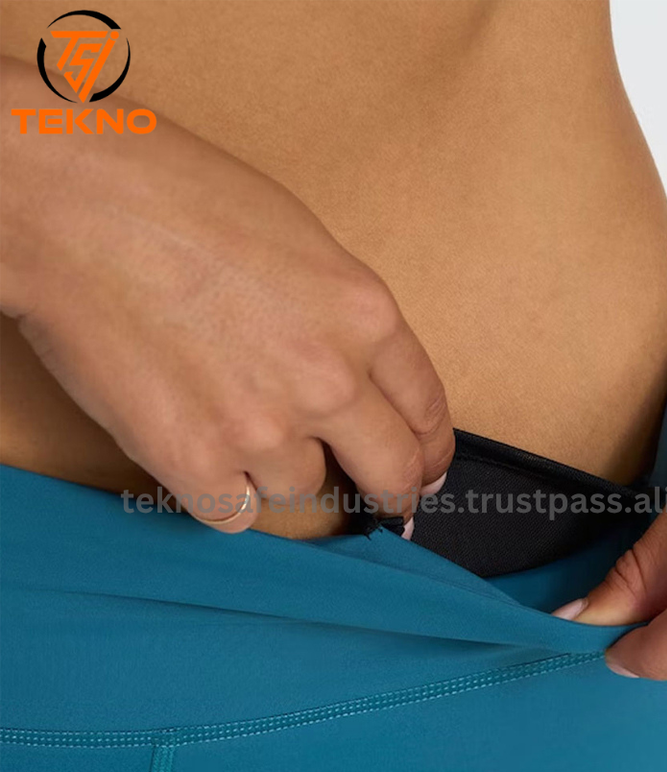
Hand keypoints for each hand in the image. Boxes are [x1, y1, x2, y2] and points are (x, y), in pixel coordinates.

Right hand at [0, 57, 452, 531]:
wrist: (71, 205)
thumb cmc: (180, 200)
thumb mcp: (305, 247)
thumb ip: (347, 325)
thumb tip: (364, 384)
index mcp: (365, 317)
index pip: (428, 410)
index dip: (431, 449)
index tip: (425, 467)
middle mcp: (327, 380)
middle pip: (391, 472)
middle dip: (394, 492)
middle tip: (387, 503)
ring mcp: (261, 428)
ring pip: (302, 488)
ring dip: (278, 465)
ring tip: (229, 409)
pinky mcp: (193, 463)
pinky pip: (236, 514)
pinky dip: (223, 491)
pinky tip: (202, 448)